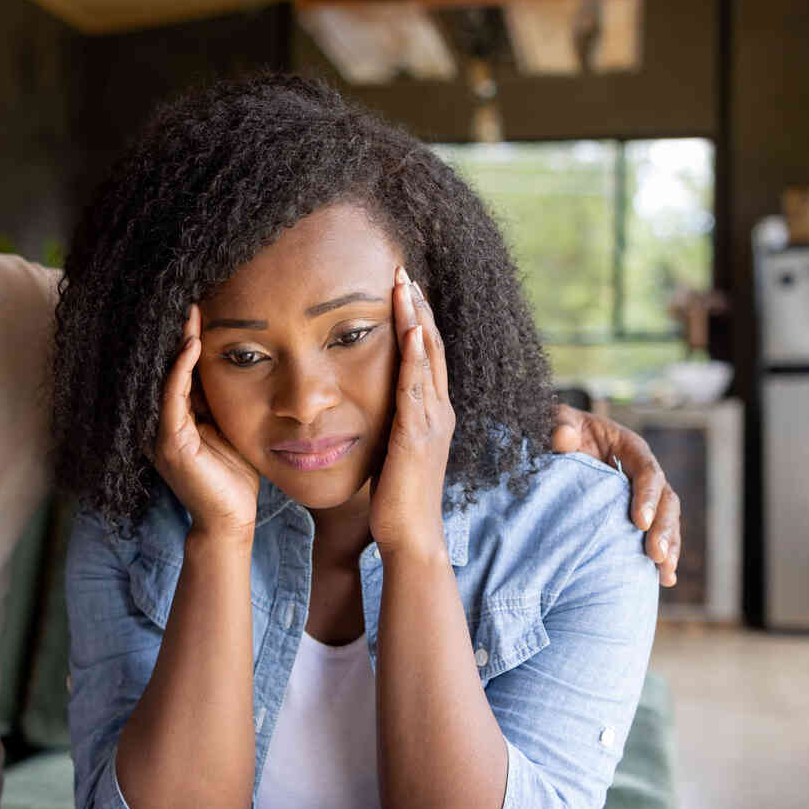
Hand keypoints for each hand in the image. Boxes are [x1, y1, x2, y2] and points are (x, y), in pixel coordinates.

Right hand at [151, 305, 258, 540]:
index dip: (187, 341)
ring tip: (190, 313)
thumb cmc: (234, 476)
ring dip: (178, 345)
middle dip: (179, 336)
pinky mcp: (171, 444)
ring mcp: (162, 433)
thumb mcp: (230, 427)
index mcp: (177, 419)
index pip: (179, 372)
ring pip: (166, 378)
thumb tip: (235, 364)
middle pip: (168, 370)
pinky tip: (191, 346)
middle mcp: (162, 423)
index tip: (200, 309)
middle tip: (192, 300)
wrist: (233, 520)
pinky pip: (172, 398)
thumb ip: (222, 401)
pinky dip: (180, 371)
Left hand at [371, 267, 453, 559]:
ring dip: (418, 320)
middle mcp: (439, 412)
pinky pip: (417, 389)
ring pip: (428, 359)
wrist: (410, 539)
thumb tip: (368, 410)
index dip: (418, 319)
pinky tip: (411, 331)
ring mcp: (432, 422)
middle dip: (419, 307)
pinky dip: (417, 357)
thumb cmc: (395, 502)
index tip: (404, 287)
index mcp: (433, 414)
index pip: (428, 355)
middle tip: (404, 270)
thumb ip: (389, 426)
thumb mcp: (392, 452)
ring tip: (407, 285)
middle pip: (433, 346)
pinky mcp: (418, 436)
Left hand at [551, 407, 680, 586]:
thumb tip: (563, 438)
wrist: (554, 444)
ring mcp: (641, 495)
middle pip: (665, 498)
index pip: (647, 470)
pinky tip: (663, 579)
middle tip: (655, 555)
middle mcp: (642, 471)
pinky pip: (653, 535)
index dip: (647, 495)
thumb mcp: (554, 421)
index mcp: (628, 447)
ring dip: (669, 546)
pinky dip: (660, 556)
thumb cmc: (557, 430)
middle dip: (663, 528)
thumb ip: (558, 425)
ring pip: (666, 520)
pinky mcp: (634, 515)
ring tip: (664, 573)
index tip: (639, 522)